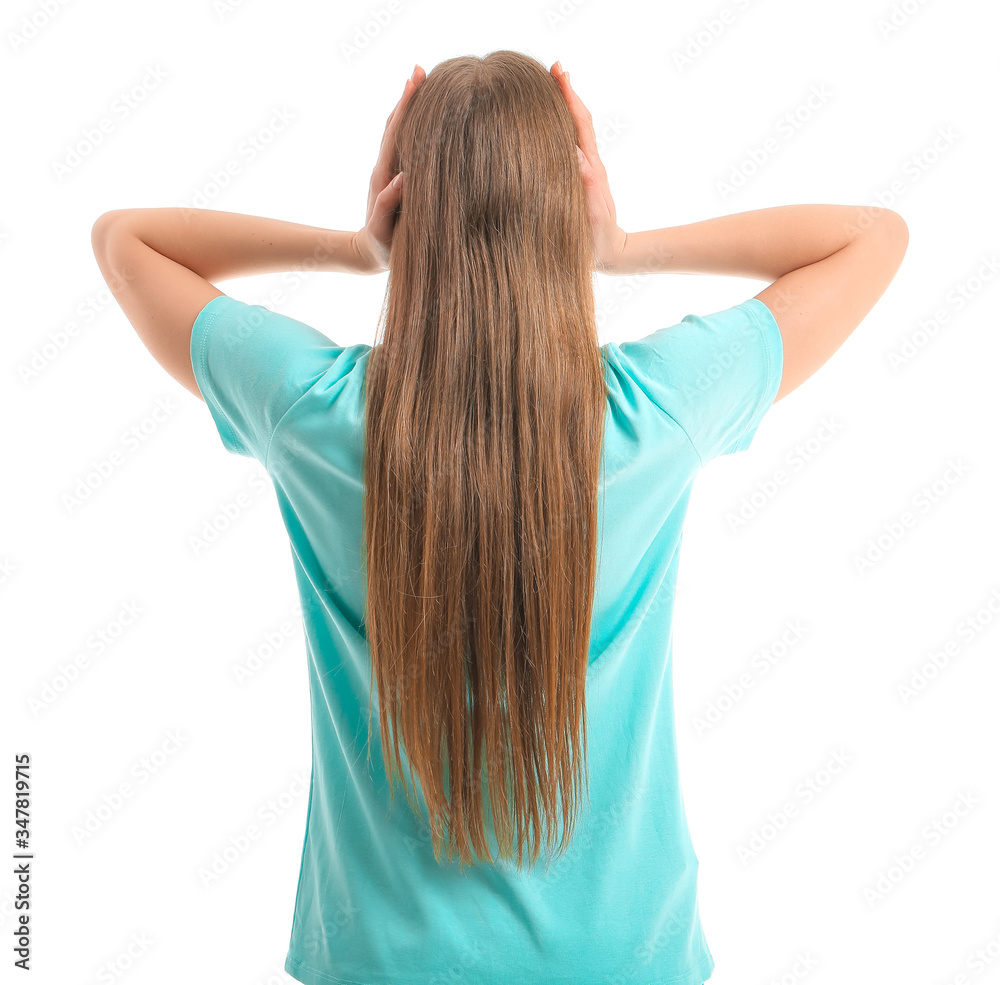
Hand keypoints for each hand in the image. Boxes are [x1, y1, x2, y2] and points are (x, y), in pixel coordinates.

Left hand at [352, 64, 426, 273]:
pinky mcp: (397, 176)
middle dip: (408, 96)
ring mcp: (391, 170)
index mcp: (384, 175)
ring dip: (410, 106)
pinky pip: (406, 144)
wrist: (367, 253)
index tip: (415, 80)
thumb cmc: (379, 245)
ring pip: (400, 130)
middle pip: (396, 123)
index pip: (396, 133)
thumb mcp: (382, 229)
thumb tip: (401, 178)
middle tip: (420, 69)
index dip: (406, 106)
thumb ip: (388, 205)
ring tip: (422, 81)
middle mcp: (386, 167)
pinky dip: (413, 125)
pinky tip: (427, 116)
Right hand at [550, 62, 627, 273]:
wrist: (612, 253)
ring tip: (550, 87)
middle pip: (576, 119)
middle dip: (565, 93)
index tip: (559, 72)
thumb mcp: (592, 215)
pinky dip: (560, 128)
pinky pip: (567, 146)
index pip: (578, 124)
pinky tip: (547, 125)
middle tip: (553, 68)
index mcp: (589, 167)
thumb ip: (586, 186)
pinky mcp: (578, 179)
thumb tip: (576, 156)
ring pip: (573, 131)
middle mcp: (587, 163)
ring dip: (562, 107)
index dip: (568, 97)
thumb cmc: (599, 239)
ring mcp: (583, 170)